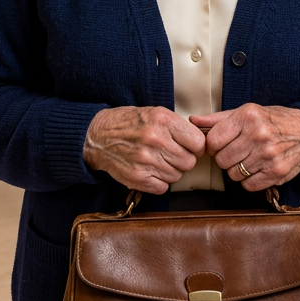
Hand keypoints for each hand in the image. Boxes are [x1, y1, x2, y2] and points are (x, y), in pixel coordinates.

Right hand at [83, 106, 204, 193]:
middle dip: (183, 159)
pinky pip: (163, 187)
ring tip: (157, 160)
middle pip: (189, 162)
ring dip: (170, 171)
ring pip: (177, 176)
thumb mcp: (155, 113)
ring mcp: (146, 160)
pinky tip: (150, 170)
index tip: (190, 147)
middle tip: (171, 154)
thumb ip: (177, 126)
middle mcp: (155, 139)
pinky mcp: (137, 177)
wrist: (98, 136)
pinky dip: (159, 182)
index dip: (196, 146)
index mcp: (163, 120)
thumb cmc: (130, 123)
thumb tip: (200, 143)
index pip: (198, 142)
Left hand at [190, 104, 299, 192]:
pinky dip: (249, 180)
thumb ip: (218, 119)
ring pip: (234, 174)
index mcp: (248, 116)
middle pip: (222, 160)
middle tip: (235, 152)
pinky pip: (248, 185)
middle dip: (225, 158)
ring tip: (248, 159)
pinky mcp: (276, 172)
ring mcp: (268, 155)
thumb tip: (193, 121)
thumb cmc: (273, 121)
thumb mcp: (247, 112)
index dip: (213, 146)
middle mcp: (258, 134)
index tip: (220, 145)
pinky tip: (257, 168)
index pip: (213, 140)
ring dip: (237, 170)